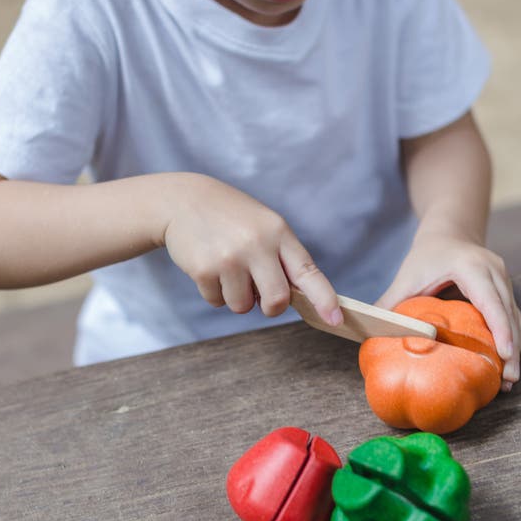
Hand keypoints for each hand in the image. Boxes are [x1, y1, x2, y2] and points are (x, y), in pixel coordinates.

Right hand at [159, 173, 341, 325]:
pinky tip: (209, 266)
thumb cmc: (232, 219)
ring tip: (228, 268)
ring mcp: (230, 258)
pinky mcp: (204, 269)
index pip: (307, 271)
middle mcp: (257, 244)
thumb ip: (281, 259)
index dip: (324, 298)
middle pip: (277, 301)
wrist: (184, 201)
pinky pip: (218, 301)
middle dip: (271, 307)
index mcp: (278, 232)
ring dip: (237, 297)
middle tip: (260, 294)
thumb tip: (290, 302)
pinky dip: (215, 292)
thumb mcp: (264, 226)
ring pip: (243, 306)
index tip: (335, 319)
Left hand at [376, 230, 520, 389]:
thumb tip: (367, 333)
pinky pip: (514, 318)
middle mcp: (494, 272)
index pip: (490, 300)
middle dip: (511, 349)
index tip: (503, 355)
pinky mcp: (507, 291)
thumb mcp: (407, 276)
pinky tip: (505, 363)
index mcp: (471, 267)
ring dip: (515, 349)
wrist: (449, 233)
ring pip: (516, 319)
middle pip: (508, 314)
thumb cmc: (427, 255)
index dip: (499, 328)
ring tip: (508, 379)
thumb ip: (390, 303)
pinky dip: (512, 340)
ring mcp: (505, 281)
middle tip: (508, 380)